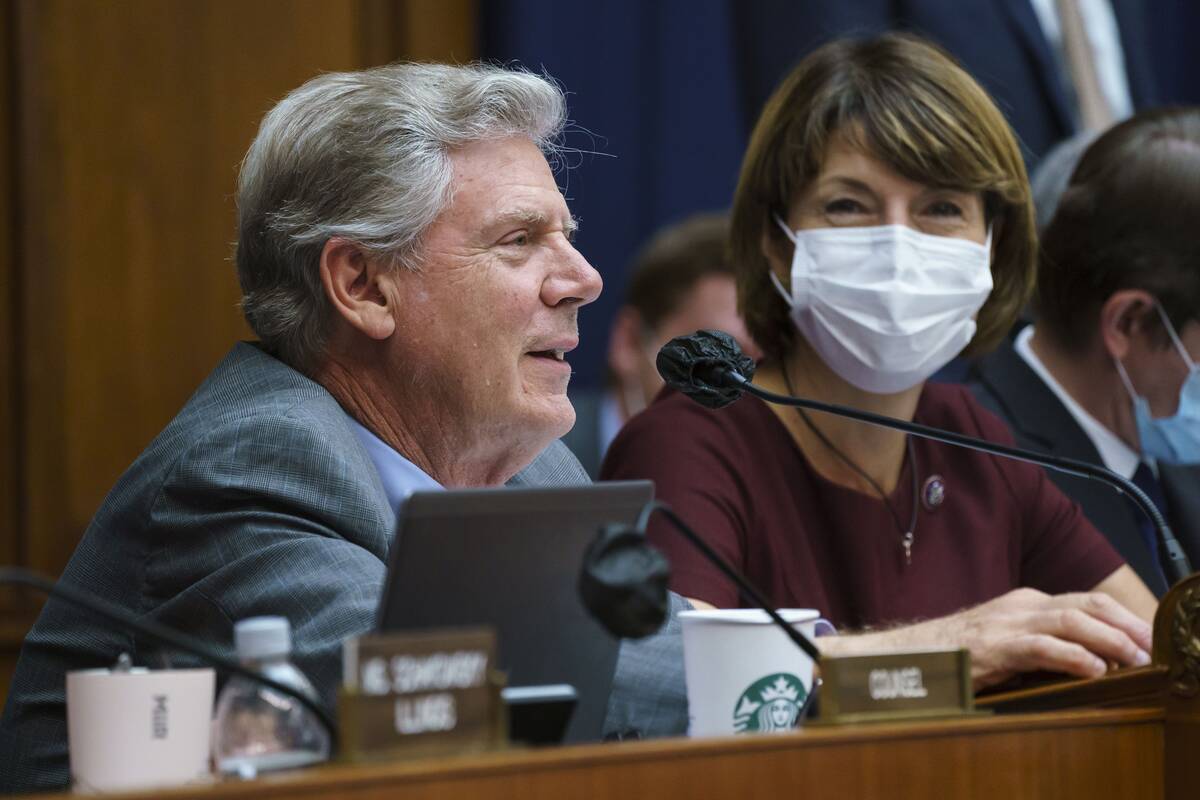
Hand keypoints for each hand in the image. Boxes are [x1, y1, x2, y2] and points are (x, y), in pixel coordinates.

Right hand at [819, 588, 1152, 690]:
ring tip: (1133, 658)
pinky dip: (1072, 655)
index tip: (1144, 636)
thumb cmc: (953, 652)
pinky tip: (1092, 668)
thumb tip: (1086, 658)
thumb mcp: (1003, 639)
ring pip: (1070, 620)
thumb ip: (1038, 641)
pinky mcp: (992, 645)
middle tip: (1148, 645)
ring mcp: (1005, 622)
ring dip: (1108, 638)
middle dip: (1124, 623)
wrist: (904, 653)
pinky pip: (1040, 647)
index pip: (1084, 601)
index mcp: (1023, 601)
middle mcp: (1019, 604)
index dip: (1120, 616)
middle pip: (1086, 604)